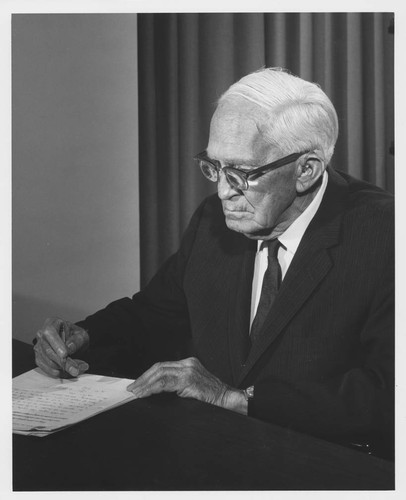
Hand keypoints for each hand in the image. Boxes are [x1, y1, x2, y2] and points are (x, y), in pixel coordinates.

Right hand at [34, 317, 88, 377]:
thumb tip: (69, 347)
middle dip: (62, 362)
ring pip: (47, 361)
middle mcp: (42, 334)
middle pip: (48, 350)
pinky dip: (58, 372)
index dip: (56, 344)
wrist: (73, 343)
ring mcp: (38, 347)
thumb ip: (76, 340)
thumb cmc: (76, 336)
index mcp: (52, 323)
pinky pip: (46, 368)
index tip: (65, 354)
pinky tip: (69, 371)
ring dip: (63, 368)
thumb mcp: (81, 335)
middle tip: (75, 369)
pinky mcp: (39, 358)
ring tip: (77, 369)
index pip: (50, 332)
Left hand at [127, 357, 246, 413]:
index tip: (138, 384)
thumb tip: (157, 392)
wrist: (229, 400)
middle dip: (143, 378)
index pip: (163, 366)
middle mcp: (188, 364)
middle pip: (159, 367)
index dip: (148, 375)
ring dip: (145, 383)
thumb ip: (178, 385)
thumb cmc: (213, 398)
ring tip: (136, 392)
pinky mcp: (189, 379)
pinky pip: (165, 382)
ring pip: (160, 373)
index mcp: (189, 364)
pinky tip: (146, 393)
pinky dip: (153, 388)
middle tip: (132, 388)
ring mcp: (189, 370)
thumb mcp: (193, 387)